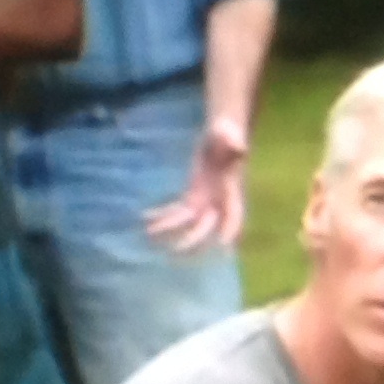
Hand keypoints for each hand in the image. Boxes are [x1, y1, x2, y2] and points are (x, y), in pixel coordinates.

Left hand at [142, 118, 248, 253]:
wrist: (221, 134)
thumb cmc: (228, 133)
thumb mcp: (229, 135)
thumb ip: (232, 143)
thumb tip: (238, 146)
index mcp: (231, 190)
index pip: (235, 214)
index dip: (231, 229)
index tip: (223, 246)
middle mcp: (218, 201)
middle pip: (207, 227)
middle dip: (192, 241)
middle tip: (176, 251)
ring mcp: (204, 201)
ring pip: (187, 222)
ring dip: (170, 228)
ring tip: (150, 233)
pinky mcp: (192, 196)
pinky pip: (176, 210)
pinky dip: (162, 214)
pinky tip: (145, 217)